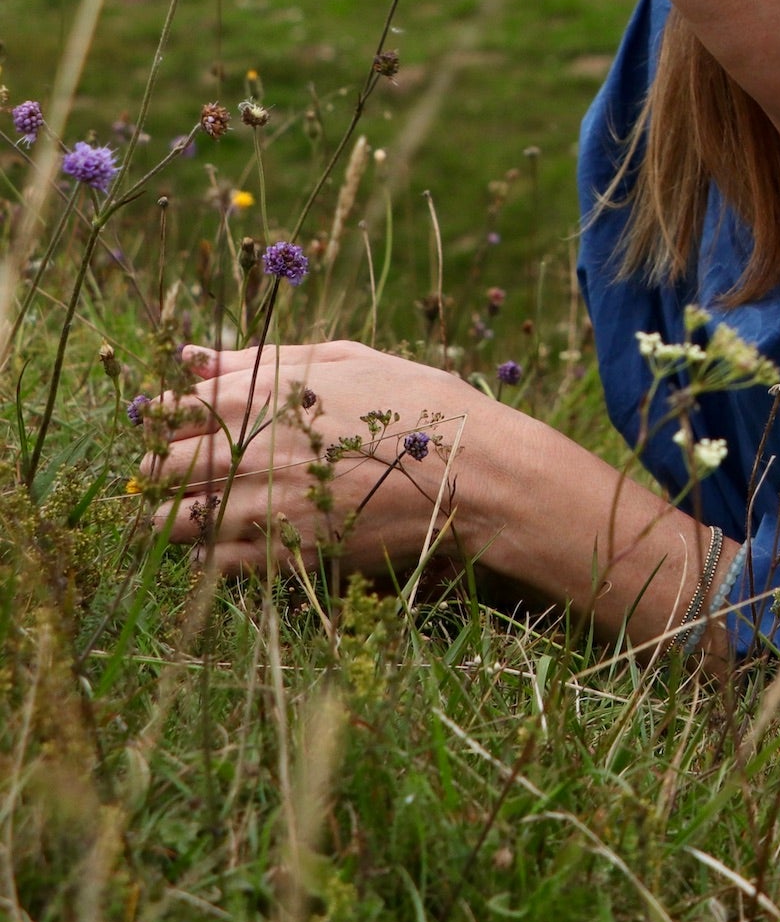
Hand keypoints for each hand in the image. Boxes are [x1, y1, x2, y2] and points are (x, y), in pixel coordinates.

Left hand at [146, 340, 511, 579]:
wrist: (480, 474)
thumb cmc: (423, 405)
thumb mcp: (349, 360)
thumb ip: (263, 357)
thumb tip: (193, 356)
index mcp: (258, 394)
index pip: (168, 410)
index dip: (166, 422)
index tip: (184, 431)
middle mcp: (247, 448)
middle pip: (158, 468)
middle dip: (161, 472)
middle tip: (186, 476)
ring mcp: (262, 506)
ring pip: (171, 522)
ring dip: (172, 518)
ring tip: (196, 514)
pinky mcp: (284, 554)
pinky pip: (209, 564)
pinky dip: (205, 557)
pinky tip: (229, 544)